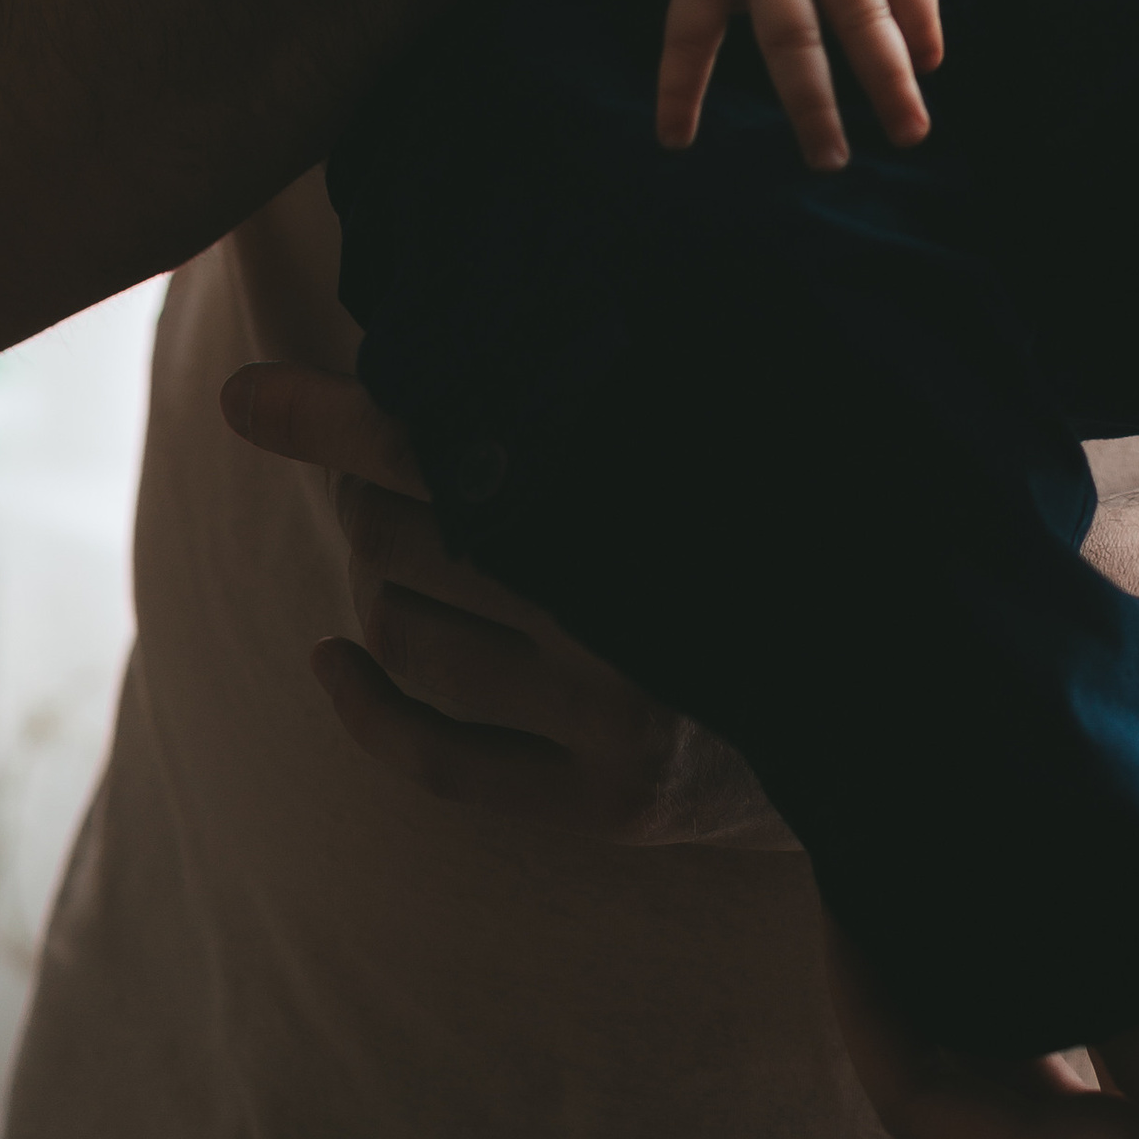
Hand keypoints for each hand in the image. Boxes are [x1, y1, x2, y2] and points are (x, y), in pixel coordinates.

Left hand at [223, 360, 787, 846]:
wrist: (892, 698)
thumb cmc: (752, 539)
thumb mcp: (679, 450)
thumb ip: (563, 394)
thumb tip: (401, 335)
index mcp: (655, 495)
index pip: (458, 448)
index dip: (340, 418)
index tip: (246, 394)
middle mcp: (639, 610)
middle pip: (412, 537)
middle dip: (370, 500)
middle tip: (386, 475)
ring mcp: (622, 716)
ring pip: (409, 634)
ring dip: (376, 592)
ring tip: (407, 561)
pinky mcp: (609, 803)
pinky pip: (434, 757)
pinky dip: (362, 704)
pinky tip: (334, 661)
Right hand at [620, 0, 942, 165]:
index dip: (922, 16)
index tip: (931, 63)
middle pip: (862, 18)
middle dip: (890, 82)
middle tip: (912, 135)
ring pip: (793, 42)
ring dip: (812, 107)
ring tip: (830, 160)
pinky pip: (692, 38)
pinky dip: (680, 89)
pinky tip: (678, 139)